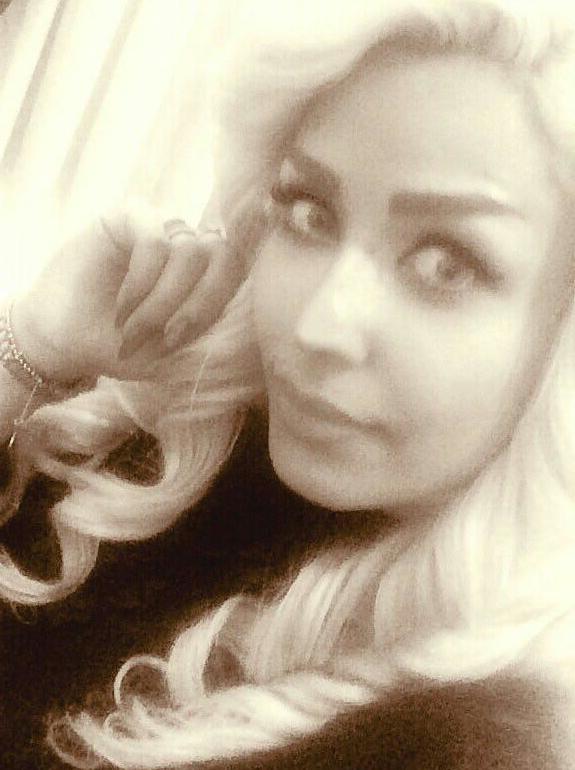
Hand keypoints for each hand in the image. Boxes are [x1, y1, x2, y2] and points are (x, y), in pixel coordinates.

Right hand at [10, 207, 240, 383]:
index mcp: (210, 273)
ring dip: (162, 303)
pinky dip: (142, 284)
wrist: (68, 343)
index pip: (243, 271)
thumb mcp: (178, 351)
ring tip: (134, 330)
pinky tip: (122, 309)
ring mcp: (162, 226)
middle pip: (225, 258)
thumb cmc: (127, 347)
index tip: (184, 340)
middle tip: (168, 339)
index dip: (223, 306)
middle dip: (199, 307)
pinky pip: (154, 242)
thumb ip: (213, 332)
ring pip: (190, 253)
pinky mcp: (130, 216)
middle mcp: (191, 243)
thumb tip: (254, 319)